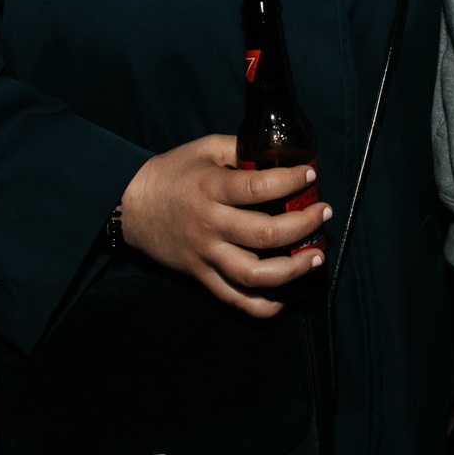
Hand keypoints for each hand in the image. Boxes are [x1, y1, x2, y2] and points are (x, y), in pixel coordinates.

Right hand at [118, 134, 331, 317]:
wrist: (130, 206)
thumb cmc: (172, 172)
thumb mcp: (205, 148)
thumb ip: (240, 149)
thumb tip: (280, 152)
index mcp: (211, 188)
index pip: (259, 187)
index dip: (291, 181)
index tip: (310, 176)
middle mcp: (210, 224)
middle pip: (266, 234)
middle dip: (304, 225)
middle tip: (324, 213)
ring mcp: (205, 255)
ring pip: (254, 274)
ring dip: (293, 270)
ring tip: (316, 257)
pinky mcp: (201, 276)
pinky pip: (234, 299)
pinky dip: (263, 306)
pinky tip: (284, 296)